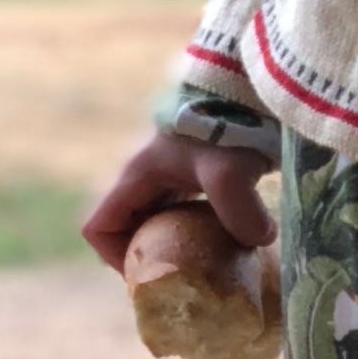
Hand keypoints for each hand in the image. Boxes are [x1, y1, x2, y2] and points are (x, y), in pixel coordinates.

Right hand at [80, 124, 276, 274]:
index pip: (98, 226)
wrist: (246, 81)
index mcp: (136, 176)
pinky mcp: (197, 168)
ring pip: (158, 217)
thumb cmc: (225, 121)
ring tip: (210, 262)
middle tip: (184, 277)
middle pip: (128, 226)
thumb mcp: (228, 170)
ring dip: (178, 241)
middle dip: (151, 256)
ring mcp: (171, 170)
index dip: (113, 256)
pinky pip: (186, 206)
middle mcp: (146, 174)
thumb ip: (240, 212)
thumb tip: (259, 241)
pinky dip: (201, 226)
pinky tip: (232, 235)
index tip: (147, 274)